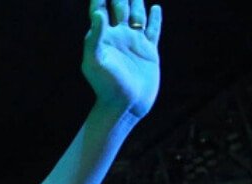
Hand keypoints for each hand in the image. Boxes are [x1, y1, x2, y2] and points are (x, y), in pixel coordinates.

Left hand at [82, 0, 161, 118]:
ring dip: (137, 2)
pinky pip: (153, 31)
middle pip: (120, 8)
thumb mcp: (96, 61)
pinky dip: (155, 19)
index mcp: (103, 38)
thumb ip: (95, 36)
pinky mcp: (149, 52)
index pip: (99, 11)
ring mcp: (134, 43)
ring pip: (136, 16)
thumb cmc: (106, 85)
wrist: (125, 105)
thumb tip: (97, 12)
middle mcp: (118, 37)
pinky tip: (155, 8)